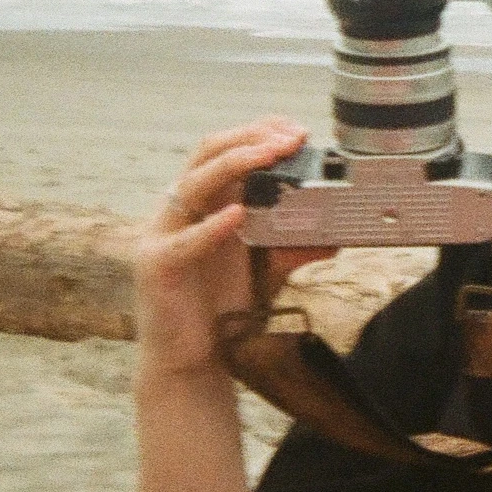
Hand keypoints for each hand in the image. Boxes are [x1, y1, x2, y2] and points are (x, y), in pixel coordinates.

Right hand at [133, 118, 332, 382]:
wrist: (188, 361)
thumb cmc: (220, 309)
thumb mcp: (264, 270)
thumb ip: (293, 250)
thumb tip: (335, 239)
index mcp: (200, 204)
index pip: (222, 150)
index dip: (256, 133)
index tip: (295, 129)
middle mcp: (177, 212)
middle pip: (205, 154)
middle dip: (249, 138)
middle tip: (290, 136)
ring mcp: (161, 237)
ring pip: (192, 185)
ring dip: (234, 165)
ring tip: (269, 155)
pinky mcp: (156, 269)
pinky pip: (183, 242)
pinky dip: (211, 227)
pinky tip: (238, 214)